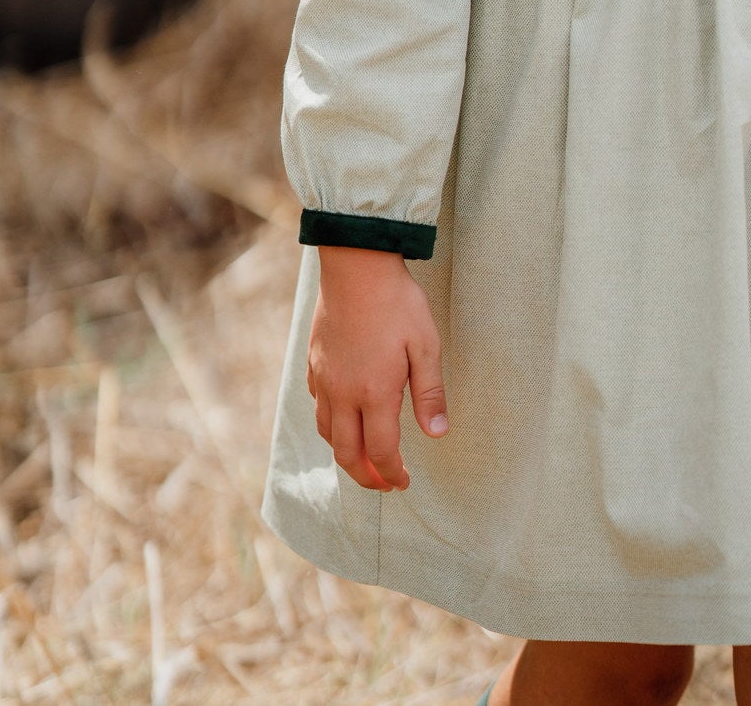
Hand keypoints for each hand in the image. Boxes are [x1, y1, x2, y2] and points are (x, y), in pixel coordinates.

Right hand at [306, 245, 450, 491]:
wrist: (356, 266)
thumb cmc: (397, 303)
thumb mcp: (426, 345)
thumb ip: (430, 393)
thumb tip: (437, 434)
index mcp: (374, 393)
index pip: (381, 452)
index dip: (393, 475)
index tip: (404, 483)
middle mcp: (343, 393)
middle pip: (347, 454)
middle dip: (366, 477)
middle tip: (384, 484)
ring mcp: (324, 379)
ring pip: (327, 433)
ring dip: (346, 453)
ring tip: (365, 457)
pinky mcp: (313, 364)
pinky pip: (318, 406)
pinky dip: (331, 423)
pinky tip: (346, 416)